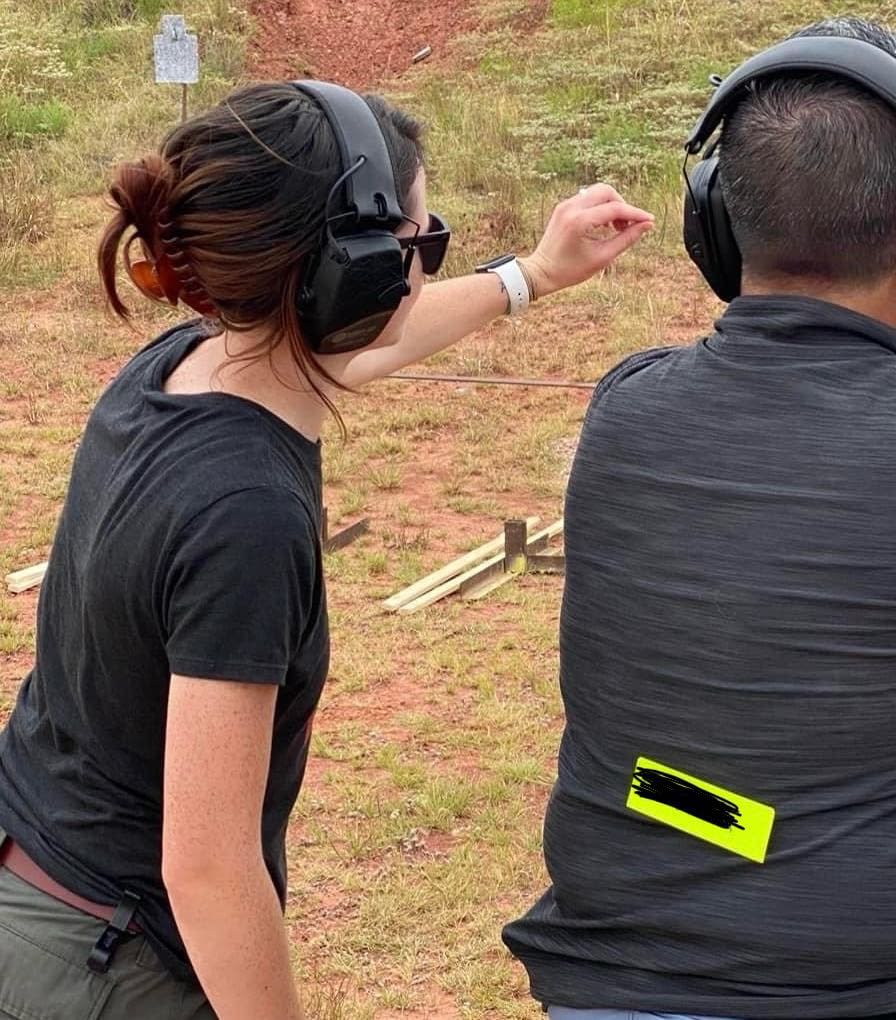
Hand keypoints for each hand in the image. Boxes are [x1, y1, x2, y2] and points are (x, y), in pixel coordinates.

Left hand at [519, 184, 654, 298]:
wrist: (541, 272)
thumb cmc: (570, 270)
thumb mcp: (602, 258)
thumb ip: (626, 239)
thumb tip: (646, 226)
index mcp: (580, 221)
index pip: (615, 209)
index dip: (635, 214)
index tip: (649, 221)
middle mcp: (571, 207)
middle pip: (607, 191)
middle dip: (623, 206)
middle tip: (628, 226)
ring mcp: (565, 205)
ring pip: (598, 192)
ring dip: (612, 205)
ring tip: (616, 227)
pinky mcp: (563, 207)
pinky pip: (588, 198)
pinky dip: (600, 207)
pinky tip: (604, 225)